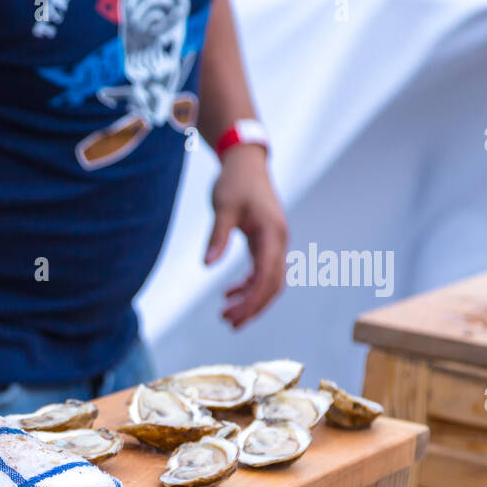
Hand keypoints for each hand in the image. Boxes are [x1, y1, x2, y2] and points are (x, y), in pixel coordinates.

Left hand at [204, 145, 287, 328]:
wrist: (245, 163)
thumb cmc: (234, 182)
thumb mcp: (222, 208)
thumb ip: (217, 237)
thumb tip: (207, 265)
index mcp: (272, 234)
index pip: (267, 276)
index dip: (252, 300)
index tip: (233, 317)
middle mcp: (279, 240)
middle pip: (273, 284)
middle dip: (253, 307)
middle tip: (228, 322)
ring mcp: (274, 242)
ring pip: (269, 281)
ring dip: (251, 300)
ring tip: (226, 315)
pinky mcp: (266, 242)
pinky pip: (262, 271)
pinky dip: (248, 285)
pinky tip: (228, 294)